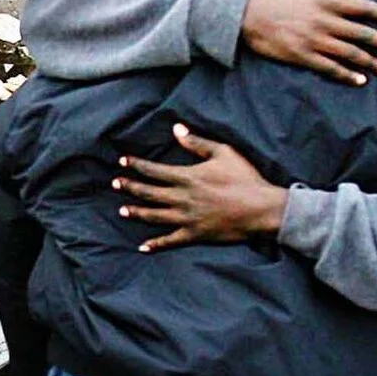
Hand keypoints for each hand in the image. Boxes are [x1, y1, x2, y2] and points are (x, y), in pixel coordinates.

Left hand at [115, 124, 288, 250]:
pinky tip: (143, 247)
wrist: (261, 209)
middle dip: (130, 187)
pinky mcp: (195, 235)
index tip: (122, 162)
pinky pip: (170, 241)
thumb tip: (176, 128)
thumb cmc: (244, 178)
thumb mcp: (223, 152)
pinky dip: (156, 244)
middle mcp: (182, 198)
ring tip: (122, 210)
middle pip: (149, 192)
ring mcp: (187, 218)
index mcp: (187, 177)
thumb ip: (196, 142)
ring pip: (154, 216)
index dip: (136, 166)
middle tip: (115, 183)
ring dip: (136, 212)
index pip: (153, 170)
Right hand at [240, 0, 376, 83]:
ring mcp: (314, 40)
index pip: (364, 7)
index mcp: (326, 0)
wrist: (245, 16)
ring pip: (351, 53)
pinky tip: (360, 80)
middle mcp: (325, 21)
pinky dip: (348, 75)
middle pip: (363, 33)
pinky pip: (331, 68)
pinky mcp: (303, 56)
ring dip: (370, 62)